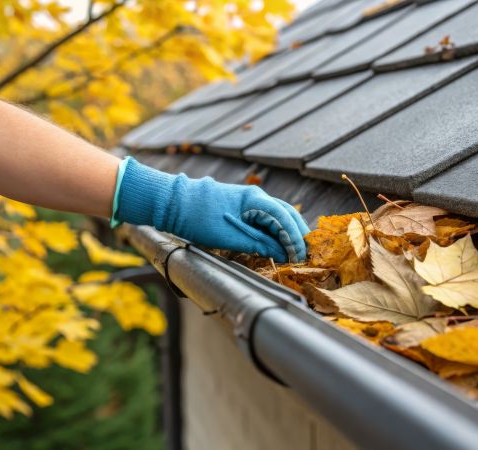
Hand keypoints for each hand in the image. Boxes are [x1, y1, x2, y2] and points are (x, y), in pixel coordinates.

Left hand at [114, 157, 309, 262]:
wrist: (171, 203)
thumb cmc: (198, 217)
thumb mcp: (230, 237)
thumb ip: (258, 244)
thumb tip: (281, 253)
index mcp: (255, 199)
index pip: (285, 218)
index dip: (295, 238)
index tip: (301, 256)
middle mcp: (255, 197)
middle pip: (285, 214)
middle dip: (297, 234)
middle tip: (306, 253)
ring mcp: (247, 201)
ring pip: (276, 216)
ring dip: (286, 232)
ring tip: (295, 251)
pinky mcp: (239, 208)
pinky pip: (263, 218)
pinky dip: (273, 231)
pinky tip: (276, 243)